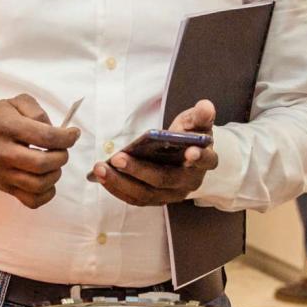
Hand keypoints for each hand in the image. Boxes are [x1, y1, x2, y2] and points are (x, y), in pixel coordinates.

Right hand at [0, 95, 79, 209]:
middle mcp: (2, 152)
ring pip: (39, 184)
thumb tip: (55, 128)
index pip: (45, 137)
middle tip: (61, 151)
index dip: (66, 137)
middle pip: (42, 163)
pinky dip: (47, 193)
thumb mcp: (15, 104)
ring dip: (55, 174)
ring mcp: (3, 174)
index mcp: (6, 127)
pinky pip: (33, 201)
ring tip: (54, 164)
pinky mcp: (7, 188)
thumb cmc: (2, 121)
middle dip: (61, 157)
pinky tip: (47, 179)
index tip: (73, 135)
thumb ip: (36, 110)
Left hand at [90, 100, 220, 206]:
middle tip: (117, 158)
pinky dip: (116, 188)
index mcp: (205, 161)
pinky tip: (101, 175)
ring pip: (145, 194)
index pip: (205, 160)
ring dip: (121, 182)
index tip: (190, 152)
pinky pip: (134, 198)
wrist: (184, 155)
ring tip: (101, 167)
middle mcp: (189, 182)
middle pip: (164, 180)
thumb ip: (200, 115)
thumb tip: (206, 107)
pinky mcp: (155, 199)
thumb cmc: (189, 136)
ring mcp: (171, 194)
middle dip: (139, 170)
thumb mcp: (196, 121)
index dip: (199, 157)